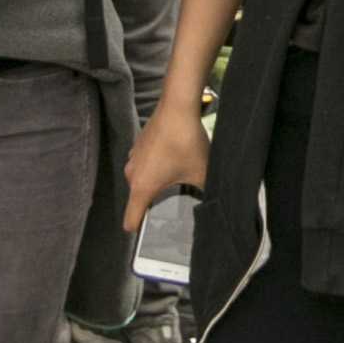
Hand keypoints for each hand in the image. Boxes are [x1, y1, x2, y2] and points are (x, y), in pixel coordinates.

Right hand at [124, 90, 209, 228]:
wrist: (177, 107)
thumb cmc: (185, 141)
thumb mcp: (200, 173)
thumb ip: (205, 194)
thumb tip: (213, 206)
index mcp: (142, 187)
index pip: (130, 220)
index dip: (139, 230)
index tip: (150, 235)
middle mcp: (132, 174)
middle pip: (139, 200)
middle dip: (154, 204)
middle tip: (174, 205)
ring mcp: (134, 157)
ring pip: (143, 180)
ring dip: (155, 183)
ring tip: (176, 180)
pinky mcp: (139, 144)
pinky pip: (145, 164)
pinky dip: (156, 166)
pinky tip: (174, 160)